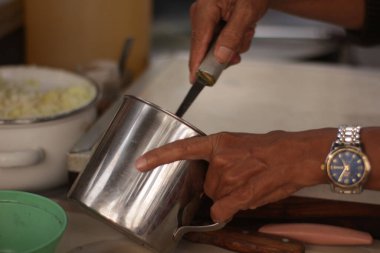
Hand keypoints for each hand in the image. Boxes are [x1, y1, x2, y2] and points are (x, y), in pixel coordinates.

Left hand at [136, 130, 331, 221]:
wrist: (297, 155)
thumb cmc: (272, 148)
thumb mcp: (239, 143)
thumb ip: (220, 157)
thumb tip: (211, 175)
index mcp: (218, 142)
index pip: (182, 149)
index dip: (158, 157)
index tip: (139, 163)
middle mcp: (219, 159)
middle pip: (205, 183)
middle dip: (218, 184)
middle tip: (240, 174)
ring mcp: (229, 177)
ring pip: (216, 196)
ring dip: (229, 194)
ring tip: (249, 181)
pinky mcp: (239, 194)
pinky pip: (220, 210)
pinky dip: (225, 211)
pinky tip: (240, 200)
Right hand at [189, 0, 268, 82]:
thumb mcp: (247, 12)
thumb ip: (232, 36)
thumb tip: (219, 57)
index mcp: (204, 10)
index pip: (198, 44)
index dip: (197, 65)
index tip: (196, 81)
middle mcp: (200, 15)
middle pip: (206, 49)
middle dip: (227, 51)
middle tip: (244, 39)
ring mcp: (205, 20)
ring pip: (216, 49)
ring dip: (234, 45)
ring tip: (247, 28)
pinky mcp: (211, 24)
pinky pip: (220, 43)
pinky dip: (234, 41)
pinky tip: (243, 29)